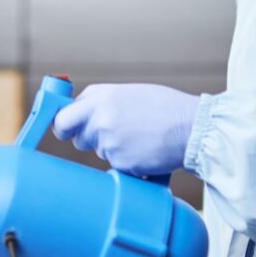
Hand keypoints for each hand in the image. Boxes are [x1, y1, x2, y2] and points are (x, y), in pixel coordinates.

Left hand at [52, 84, 199, 178]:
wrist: (191, 128)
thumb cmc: (165, 108)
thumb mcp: (129, 93)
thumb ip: (102, 102)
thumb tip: (80, 112)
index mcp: (101, 97)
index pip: (63, 117)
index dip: (65, 125)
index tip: (67, 128)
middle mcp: (100, 119)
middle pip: (76, 137)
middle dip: (86, 138)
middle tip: (108, 134)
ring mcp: (109, 143)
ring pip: (98, 150)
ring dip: (111, 147)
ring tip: (137, 136)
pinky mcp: (120, 162)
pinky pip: (114, 163)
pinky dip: (126, 159)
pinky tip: (144, 148)